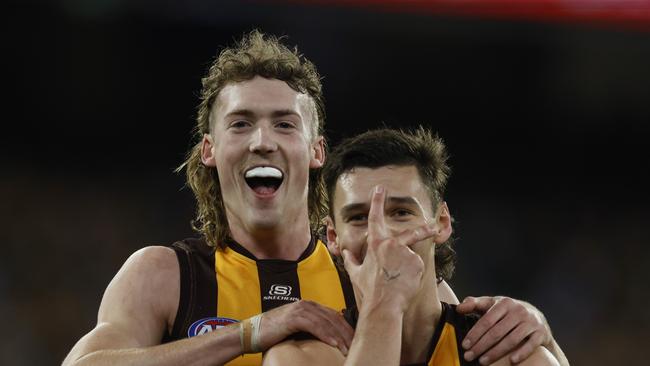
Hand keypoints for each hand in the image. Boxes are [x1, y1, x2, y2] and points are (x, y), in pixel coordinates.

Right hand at [258, 300, 353, 354]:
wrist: (251, 333)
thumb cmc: (274, 333)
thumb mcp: (297, 329)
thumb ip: (311, 329)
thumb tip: (329, 339)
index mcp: (310, 306)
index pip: (335, 316)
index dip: (347, 328)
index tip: (357, 341)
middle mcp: (307, 305)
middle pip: (334, 318)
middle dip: (347, 333)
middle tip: (358, 346)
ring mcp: (300, 309)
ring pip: (327, 322)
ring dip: (340, 336)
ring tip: (349, 348)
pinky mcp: (293, 317)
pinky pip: (314, 326)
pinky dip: (326, 335)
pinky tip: (335, 344)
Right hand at [342, 185, 434, 311]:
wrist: (384, 304)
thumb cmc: (369, 289)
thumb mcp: (355, 273)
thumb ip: (351, 260)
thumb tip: (345, 252)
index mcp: (376, 244)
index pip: (375, 218)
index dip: (377, 202)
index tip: (380, 189)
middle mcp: (392, 244)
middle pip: (411, 233)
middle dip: (424, 228)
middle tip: (433, 226)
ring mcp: (406, 253)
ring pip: (410, 258)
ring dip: (407, 268)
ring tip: (398, 282)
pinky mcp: (417, 263)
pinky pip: (417, 267)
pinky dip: (413, 275)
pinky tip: (405, 283)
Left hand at [456, 296, 551, 364]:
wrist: (536, 316)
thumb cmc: (508, 311)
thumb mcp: (492, 304)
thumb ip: (475, 304)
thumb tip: (459, 307)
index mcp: (504, 303)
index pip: (486, 320)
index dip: (475, 333)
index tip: (465, 345)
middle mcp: (518, 311)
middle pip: (496, 332)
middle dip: (481, 346)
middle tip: (470, 356)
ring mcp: (530, 322)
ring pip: (511, 340)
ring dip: (496, 352)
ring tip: (483, 361)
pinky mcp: (541, 333)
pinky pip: (530, 345)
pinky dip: (521, 353)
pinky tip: (511, 361)